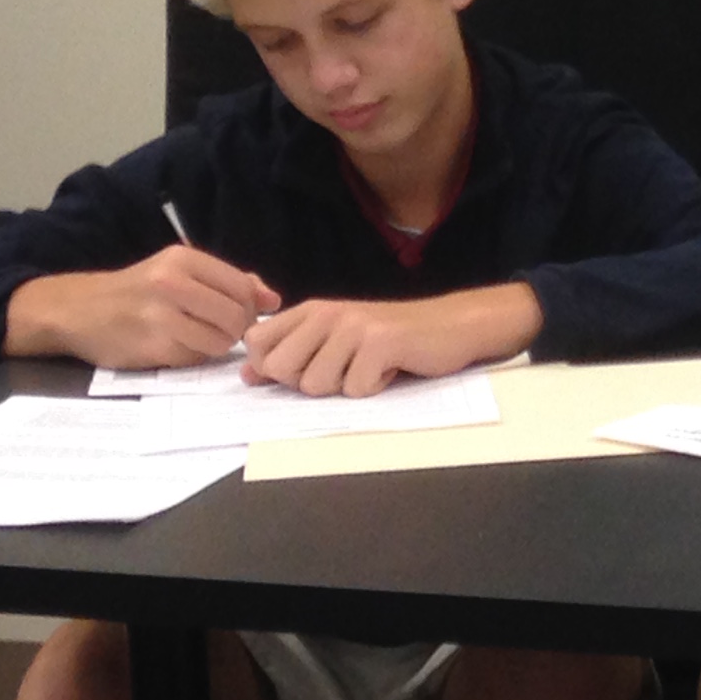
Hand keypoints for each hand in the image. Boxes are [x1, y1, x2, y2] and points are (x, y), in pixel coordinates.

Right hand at [4, 247, 280, 370]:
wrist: (77, 310)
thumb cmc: (136, 290)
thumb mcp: (178, 271)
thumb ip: (227, 281)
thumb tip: (272, 299)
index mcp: (183, 259)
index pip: (242, 287)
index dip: (249, 306)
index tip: (239, 312)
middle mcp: (171, 284)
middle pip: (236, 316)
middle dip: (236, 329)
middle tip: (221, 329)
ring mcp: (159, 317)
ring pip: (220, 341)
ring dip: (217, 345)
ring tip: (198, 336)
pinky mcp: (151, 347)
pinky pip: (194, 357)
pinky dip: (194, 355)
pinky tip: (176, 345)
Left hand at [241, 284, 539, 396]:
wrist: (451, 326)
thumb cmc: (391, 339)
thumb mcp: (335, 341)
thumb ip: (292, 354)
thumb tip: (250, 376)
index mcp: (312, 310)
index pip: (257, 342)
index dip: (271, 367)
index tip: (306, 367)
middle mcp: (328, 313)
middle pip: (281, 369)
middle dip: (308, 382)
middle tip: (342, 370)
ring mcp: (354, 327)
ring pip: (316, 385)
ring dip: (345, 387)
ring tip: (369, 367)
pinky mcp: (381, 344)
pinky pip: (355, 389)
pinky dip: (375, 388)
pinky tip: (390, 370)